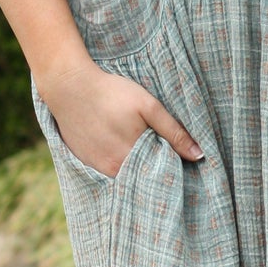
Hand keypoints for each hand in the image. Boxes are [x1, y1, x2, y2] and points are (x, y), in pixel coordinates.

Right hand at [37, 54, 202, 178]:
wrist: (69, 87)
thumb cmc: (112, 93)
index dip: (173, 169)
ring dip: (137, 169)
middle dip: (156, 172)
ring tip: (142, 151)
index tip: (181, 163)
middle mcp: (115, 169)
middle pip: (143, 178)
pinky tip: (122, 150)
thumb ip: (174, 132)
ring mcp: (97, 168)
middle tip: (164, 157)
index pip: (161, 175)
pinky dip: (119, 166)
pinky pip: (109, 172)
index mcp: (133, 157)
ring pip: (126, 176)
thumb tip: (198, 155)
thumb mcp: (148, 106)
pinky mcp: (85, 163)